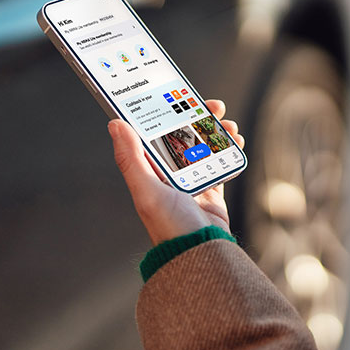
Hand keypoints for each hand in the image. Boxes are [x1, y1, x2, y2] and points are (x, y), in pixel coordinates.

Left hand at [108, 99, 245, 244]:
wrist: (201, 254)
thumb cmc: (171, 227)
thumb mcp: (147, 190)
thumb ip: (131, 158)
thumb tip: (115, 124)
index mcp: (150, 172)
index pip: (155, 133)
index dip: (165, 112)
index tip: (178, 95)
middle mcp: (169, 174)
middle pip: (184, 135)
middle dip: (198, 117)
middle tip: (212, 105)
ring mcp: (191, 181)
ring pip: (204, 145)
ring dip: (216, 131)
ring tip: (228, 124)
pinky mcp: (211, 190)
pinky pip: (220, 162)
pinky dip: (228, 150)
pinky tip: (235, 141)